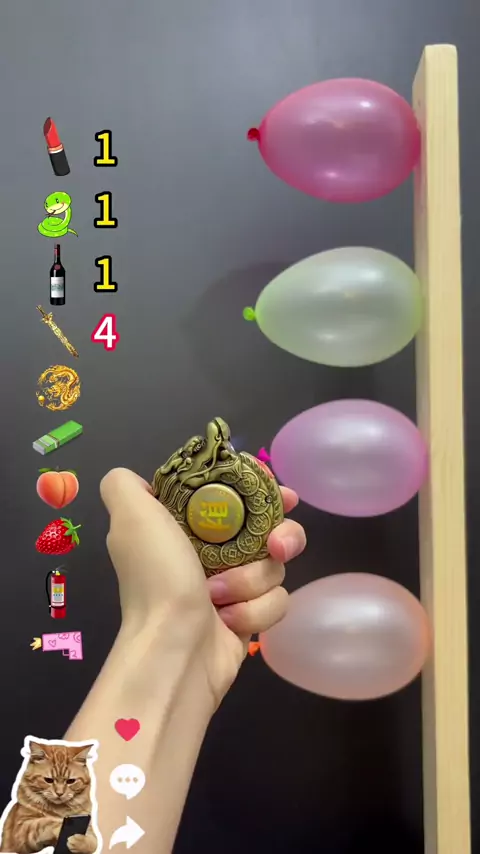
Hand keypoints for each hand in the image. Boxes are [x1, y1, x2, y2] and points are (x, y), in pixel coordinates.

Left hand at [100, 468, 305, 706]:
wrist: (173, 649)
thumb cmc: (158, 577)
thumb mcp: (131, 516)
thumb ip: (123, 484)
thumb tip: (139, 480)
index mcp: (185, 526)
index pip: (234, 495)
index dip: (260, 492)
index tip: (282, 497)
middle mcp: (209, 554)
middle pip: (268, 528)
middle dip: (280, 535)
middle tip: (274, 545)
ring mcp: (232, 587)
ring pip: (275, 566)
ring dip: (252, 580)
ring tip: (220, 596)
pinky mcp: (248, 618)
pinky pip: (276, 600)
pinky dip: (255, 610)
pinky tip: (229, 620)